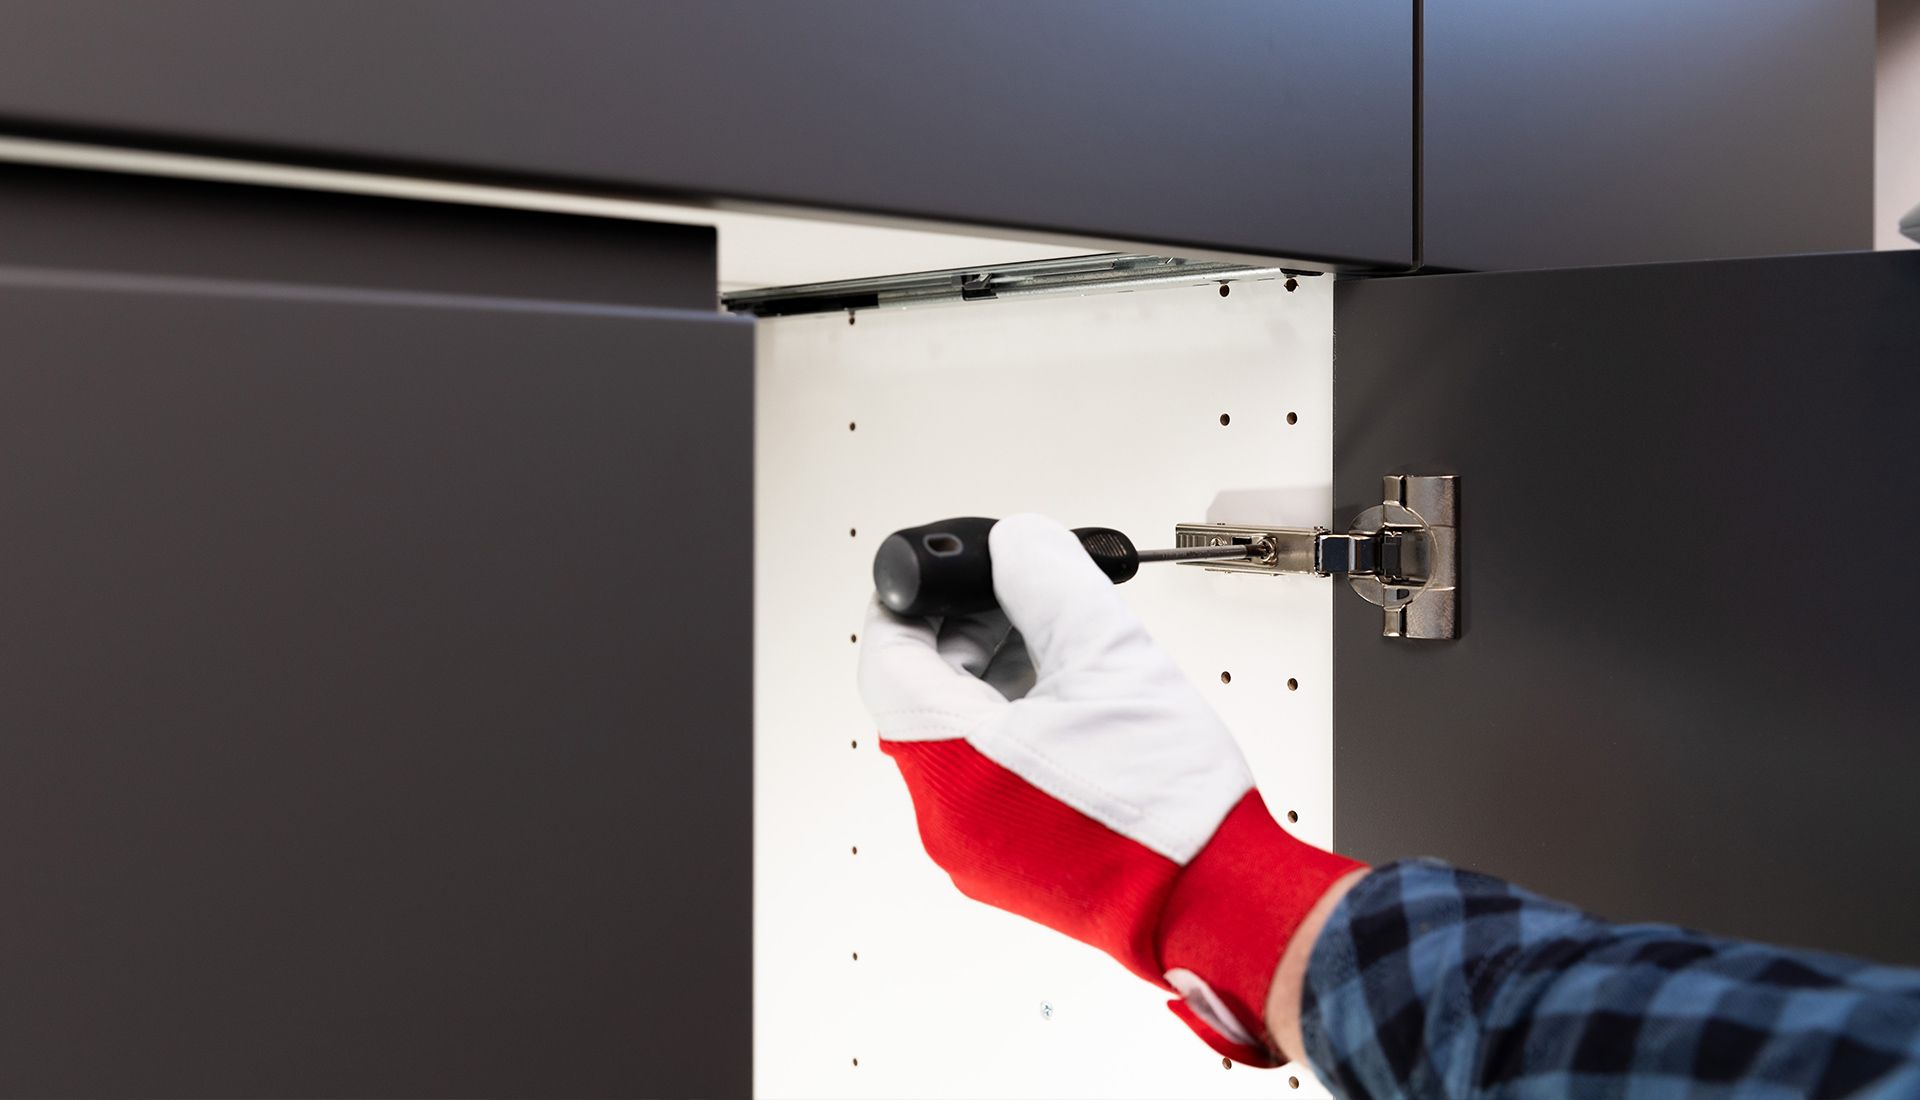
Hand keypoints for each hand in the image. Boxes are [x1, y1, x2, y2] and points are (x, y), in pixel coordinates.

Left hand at [858, 514, 1361, 1064]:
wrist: (1220, 904)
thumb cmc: (1172, 812)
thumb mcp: (1110, 658)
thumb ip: (1050, 580)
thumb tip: (1018, 541)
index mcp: (949, 767)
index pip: (886, 656)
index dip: (913, 599)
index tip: (939, 570)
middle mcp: (943, 817)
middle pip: (920, 694)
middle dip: (965, 632)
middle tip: (1012, 593)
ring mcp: (972, 848)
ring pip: (953, 735)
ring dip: (990, 677)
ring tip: (1050, 640)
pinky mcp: (1006, 864)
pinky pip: (980, 778)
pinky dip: (1008, 726)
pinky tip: (1061, 699)